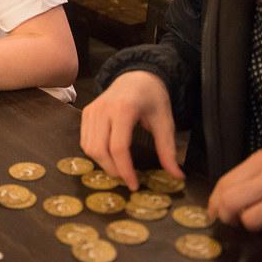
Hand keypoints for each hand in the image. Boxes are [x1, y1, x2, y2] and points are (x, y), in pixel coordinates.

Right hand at [80, 71, 183, 189]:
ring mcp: (91, 110)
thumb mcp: (165, 122)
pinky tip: (109, 157)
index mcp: (124, 109)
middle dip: (112, 169)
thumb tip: (177, 176)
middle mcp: (103, 109)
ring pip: (88, 147)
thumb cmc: (152, 98)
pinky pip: (85, 140)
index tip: (134, 184)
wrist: (136, 76)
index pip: (118, 147)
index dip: (125, 170)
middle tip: (127, 179)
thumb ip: (168, 150)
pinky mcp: (86, 113)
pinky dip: (95, 153)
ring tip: (119, 169)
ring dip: (102, 163)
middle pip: (99, 149)